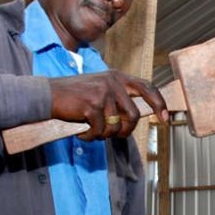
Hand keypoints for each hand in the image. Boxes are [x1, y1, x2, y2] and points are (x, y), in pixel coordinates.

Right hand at [49, 70, 167, 140]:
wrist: (48, 95)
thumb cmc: (74, 96)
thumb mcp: (100, 89)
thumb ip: (117, 98)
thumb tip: (133, 117)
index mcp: (118, 77)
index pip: (147, 88)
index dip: (159, 104)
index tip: (165, 119)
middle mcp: (113, 82)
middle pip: (133, 116)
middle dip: (125, 131)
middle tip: (114, 136)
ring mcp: (103, 94)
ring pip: (115, 127)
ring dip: (104, 135)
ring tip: (92, 132)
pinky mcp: (92, 106)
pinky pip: (99, 131)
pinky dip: (90, 137)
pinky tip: (81, 132)